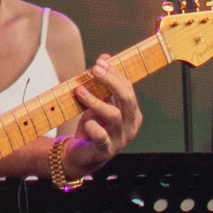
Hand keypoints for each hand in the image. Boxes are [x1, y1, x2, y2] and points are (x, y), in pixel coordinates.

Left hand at [61, 57, 143, 176]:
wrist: (80, 155)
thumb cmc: (92, 126)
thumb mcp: (98, 102)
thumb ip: (103, 84)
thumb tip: (105, 57)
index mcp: (133, 113)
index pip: (129, 89)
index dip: (115, 74)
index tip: (100, 62)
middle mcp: (130, 126)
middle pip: (127, 99)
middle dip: (111, 82)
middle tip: (95, 70)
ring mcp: (120, 139)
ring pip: (114, 115)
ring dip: (95, 100)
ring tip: (79, 90)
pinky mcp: (106, 150)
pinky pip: (100, 135)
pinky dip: (92, 125)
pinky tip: (85, 121)